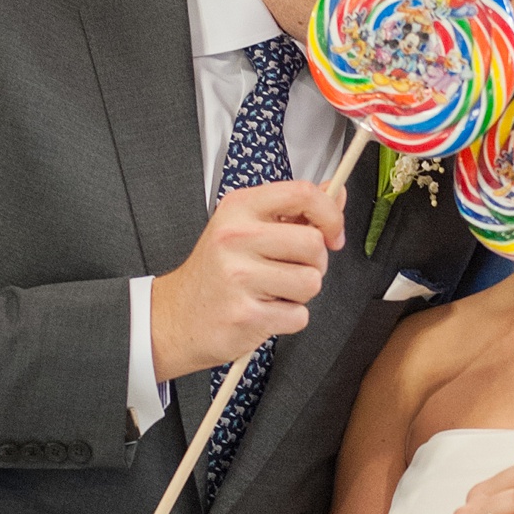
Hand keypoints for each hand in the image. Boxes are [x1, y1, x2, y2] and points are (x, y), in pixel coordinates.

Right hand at [150, 180, 346, 382]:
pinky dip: (288, 319)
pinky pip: (298, 316)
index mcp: (239, 208)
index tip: (332, 234)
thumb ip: (294, 211)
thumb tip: (336, 193)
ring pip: (311, 282)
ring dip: (300, 294)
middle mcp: (237, 237)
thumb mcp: (246, 228)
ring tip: (271, 292)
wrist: (178, 316)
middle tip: (289, 270)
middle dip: (314, 263)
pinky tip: (263, 311)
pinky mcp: (246, 314)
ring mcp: (239, 277)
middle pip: (313, 244)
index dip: (330, 215)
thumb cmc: (217, 272)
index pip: (302, 193)